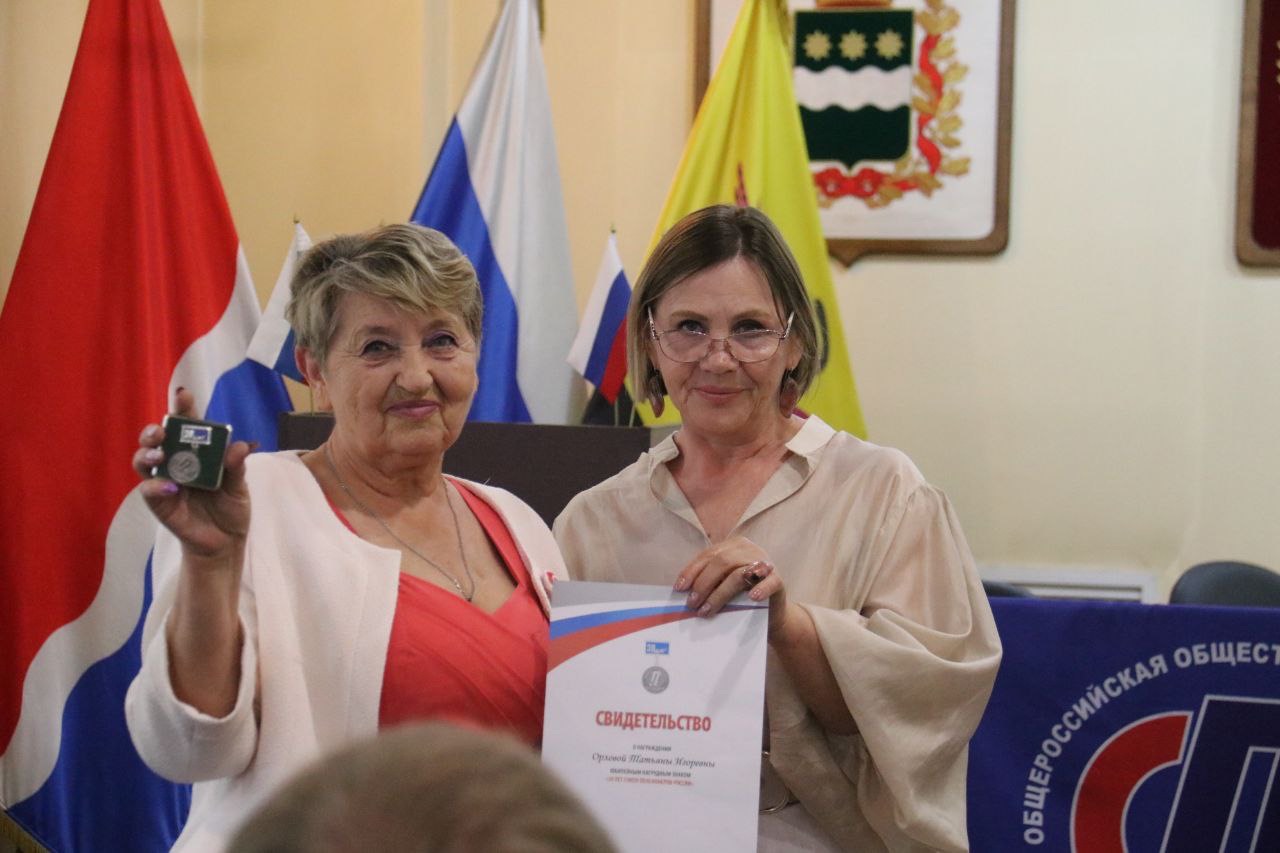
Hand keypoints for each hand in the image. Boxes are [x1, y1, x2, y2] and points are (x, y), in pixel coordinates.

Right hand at [133, 388, 251, 561]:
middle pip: (157, 439)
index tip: (183, 394)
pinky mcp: (159, 502)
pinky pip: (150, 490)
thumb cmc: (231, 508)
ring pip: (144, 460)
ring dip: (148, 454)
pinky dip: (157, 486)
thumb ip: (236, 467)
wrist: (226, 542)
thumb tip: (239, 446)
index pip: (187, 425)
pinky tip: (170, 486)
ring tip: (159, 455)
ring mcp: (165, 481)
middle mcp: (176, 462)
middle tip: (162, 430)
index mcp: (197, 452)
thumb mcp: (239, 487)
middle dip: (155, 430)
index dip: (183, 408)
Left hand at [674, 536, 791, 637]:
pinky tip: (752, 597)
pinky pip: (769, 581)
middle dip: (703, 583)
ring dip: (719, 594)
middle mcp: (749, 550)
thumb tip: (684, 592)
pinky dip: (761, 588)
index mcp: (733, 547)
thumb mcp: (723, 585)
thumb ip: (709, 582)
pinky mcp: (778, 579)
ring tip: (706, 610)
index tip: (679, 588)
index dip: (692, 571)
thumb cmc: (741, 598)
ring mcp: (765, 563)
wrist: (771, 614)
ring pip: (739, 574)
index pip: (708, 555)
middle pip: (721, 562)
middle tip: (692, 604)